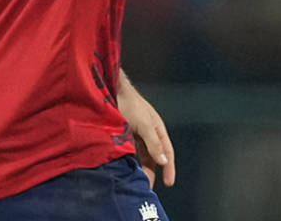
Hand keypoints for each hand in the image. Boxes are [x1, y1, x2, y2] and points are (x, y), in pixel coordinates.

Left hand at [117, 72, 174, 188]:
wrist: (111, 92)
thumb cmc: (131, 105)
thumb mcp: (145, 125)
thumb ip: (154, 144)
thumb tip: (164, 161)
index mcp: (158, 130)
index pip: (167, 152)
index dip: (169, 168)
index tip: (169, 183)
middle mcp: (149, 133)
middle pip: (154, 157)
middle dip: (152, 172)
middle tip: (147, 188)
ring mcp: (136, 134)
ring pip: (141, 156)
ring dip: (140, 168)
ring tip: (136, 182)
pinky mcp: (125, 135)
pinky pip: (130, 152)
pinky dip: (130, 162)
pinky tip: (127, 170)